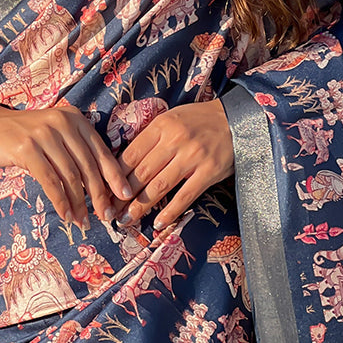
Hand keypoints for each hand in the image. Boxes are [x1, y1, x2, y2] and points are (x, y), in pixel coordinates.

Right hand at [0, 101, 131, 226]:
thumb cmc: (24, 136)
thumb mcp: (54, 136)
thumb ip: (75, 152)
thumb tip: (101, 188)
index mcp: (75, 119)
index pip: (101, 151)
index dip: (115, 176)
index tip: (126, 197)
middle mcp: (62, 123)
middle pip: (88, 166)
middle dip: (99, 196)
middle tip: (106, 217)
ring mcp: (44, 134)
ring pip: (70, 176)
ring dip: (79, 203)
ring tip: (83, 222)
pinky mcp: (26, 148)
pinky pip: (49, 180)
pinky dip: (60, 201)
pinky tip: (65, 215)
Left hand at [118, 100, 233, 231]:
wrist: (236, 119)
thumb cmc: (199, 120)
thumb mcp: (172, 119)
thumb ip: (151, 138)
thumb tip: (124, 162)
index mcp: (162, 125)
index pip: (132, 154)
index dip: (115, 175)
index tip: (105, 191)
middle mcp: (175, 140)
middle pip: (142, 172)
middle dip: (123, 195)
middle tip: (110, 211)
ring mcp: (193, 156)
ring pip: (159, 186)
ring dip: (141, 206)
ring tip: (127, 220)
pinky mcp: (209, 171)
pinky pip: (185, 196)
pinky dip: (170, 211)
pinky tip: (159, 223)